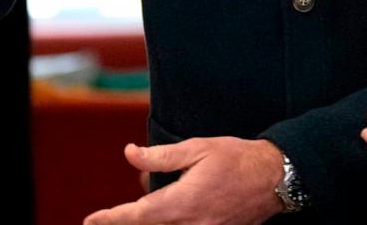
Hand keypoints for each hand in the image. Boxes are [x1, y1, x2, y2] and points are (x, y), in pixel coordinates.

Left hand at [83, 137, 285, 224]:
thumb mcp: (196, 148)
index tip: (91, 220)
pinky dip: (171, 222)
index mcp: (181, 202)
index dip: (110, 219)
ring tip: (149, 204)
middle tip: (110, 214)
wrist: (276, 178)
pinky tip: (174, 209)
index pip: (136, 216)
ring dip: (153, 219)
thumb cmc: (237, 158)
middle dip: (130, 220)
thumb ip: (159, 156)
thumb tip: (129, 154)